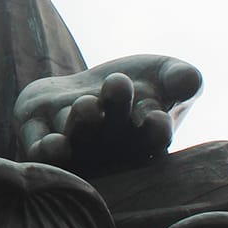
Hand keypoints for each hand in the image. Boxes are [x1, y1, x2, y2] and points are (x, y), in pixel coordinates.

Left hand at [13, 55, 201, 175]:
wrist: (86, 89)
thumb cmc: (137, 86)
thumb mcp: (163, 75)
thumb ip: (180, 78)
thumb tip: (190, 79)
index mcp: (144, 138)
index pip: (154, 138)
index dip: (155, 130)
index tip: (156, 117)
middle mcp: (109, 149)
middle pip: (112, 133)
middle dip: (115, 109)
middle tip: (118, 84)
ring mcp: (74, 147)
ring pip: (76, 139)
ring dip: (81, 125)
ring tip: (87, 105)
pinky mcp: (38, 140)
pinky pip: (40, 152)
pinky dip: (46, 151)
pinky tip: (54, 144)